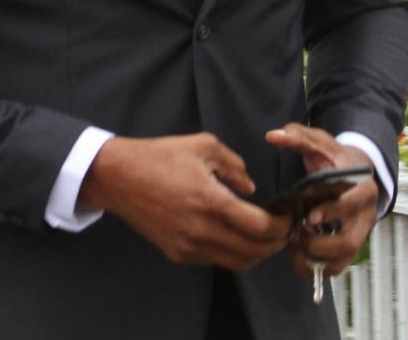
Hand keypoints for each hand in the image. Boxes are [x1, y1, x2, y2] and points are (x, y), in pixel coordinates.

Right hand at [79, 132, 292, 272]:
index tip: (289, 215)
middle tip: (284, 229)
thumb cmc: (160, 155)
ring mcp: (189, 246)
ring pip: (236, 263)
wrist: (119, 177)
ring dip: (257, 253)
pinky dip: (233, 253)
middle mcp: (201, 229)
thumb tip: (250, 186)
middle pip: (253, 251)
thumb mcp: (202, 145)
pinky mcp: (177, 254)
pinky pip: (215, 260)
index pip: (259, 227)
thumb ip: (233, 164)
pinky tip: (235, 236)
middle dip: (276, 243)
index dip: (281, 224)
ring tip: (265, 237)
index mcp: (210, 200)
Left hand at [266, 123, 378, 278]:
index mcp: (361, 186)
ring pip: (344, 258)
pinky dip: (318, 267)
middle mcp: (365, 213)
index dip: (331, 212)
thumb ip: (298, 137)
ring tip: (296, 248)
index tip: (309, 217)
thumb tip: (273, 136)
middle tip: (297, 235)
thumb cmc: (334, 157)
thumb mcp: (319, 142)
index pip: (352, 203)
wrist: (355, 170)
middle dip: (320, 243)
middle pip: (350, 240)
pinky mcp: (352, 246)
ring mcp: (360, 232)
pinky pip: (339, 266)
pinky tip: (300, 257)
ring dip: (317, 258)